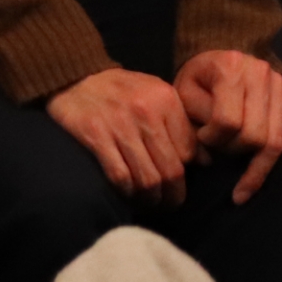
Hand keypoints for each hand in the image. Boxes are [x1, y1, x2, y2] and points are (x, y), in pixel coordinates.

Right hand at [45, 67, 195, 203]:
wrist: (76, 77)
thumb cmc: (122, 91)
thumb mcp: (156, 95)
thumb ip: (180, 124)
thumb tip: (205, 160)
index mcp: (166, 100)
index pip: (188, 151)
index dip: (187, 174)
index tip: (180, 184)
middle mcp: (145, 111)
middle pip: (170, 170)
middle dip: (172, 196)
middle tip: (168, 204)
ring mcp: (120, 124)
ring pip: (147, 179)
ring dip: (150, 200)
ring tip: (150, 203)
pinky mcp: (95, 135)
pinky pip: (120, 177)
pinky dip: (127, 193)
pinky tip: (128, 194)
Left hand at [174, 49, 281, 204]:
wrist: (220, 56)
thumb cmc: (198, 78)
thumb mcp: (183, 91)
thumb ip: (193, 121)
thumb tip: (210, 156)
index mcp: (232, 68)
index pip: (227, 121)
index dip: (211, 139)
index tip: (201, 137)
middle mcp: (262, 74)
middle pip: (254, 135)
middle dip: (232, 152)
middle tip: (217, 150)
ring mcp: (281, 87)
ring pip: (275, 140)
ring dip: (256, 166)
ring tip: (241, 185)